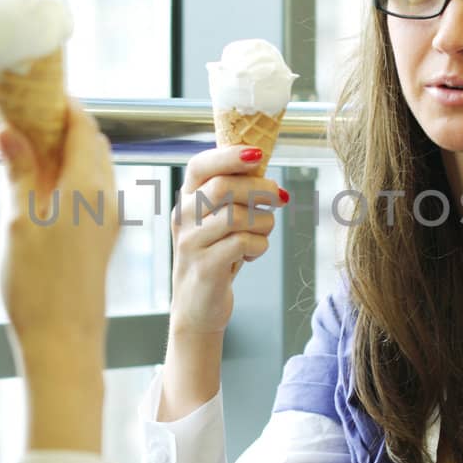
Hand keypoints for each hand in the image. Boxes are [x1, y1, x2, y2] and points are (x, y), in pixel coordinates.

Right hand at [0, 101, 117, 451]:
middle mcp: (105, 195)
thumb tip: (10, 129)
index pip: (82, 123)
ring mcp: (107, 217)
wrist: (64, 343)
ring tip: (27, 147)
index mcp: (86, 184)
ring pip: (93, 165)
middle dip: (61, 123)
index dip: (59, 103)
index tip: (33, 91)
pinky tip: (42, 184)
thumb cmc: (39, 288)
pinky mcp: (102, 236)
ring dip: (66, 149)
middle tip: (24, 115)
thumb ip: (19, 172)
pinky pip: (92, 189)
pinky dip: (71, 174)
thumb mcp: (19, 222)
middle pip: (91, 140)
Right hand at [168, 146, 286, 336]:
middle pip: (224, 187)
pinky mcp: (205, 267)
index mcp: (186, 199)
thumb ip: (233, 193)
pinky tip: (252, 254)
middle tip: (280, 198)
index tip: (259, 155)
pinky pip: (243, 243)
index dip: (230, 155)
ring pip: (238, 216)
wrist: (197, 307)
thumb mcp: (218, 220)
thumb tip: (262, 164)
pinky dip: (259, 246)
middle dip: (261, 189)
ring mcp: (191, 243)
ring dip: (264, 223)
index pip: (200, 165)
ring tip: (262, 234)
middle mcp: (183, 217)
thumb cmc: (215, 256)